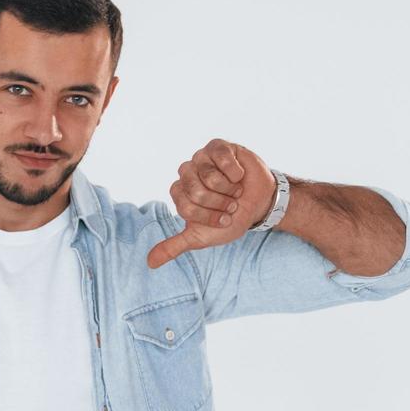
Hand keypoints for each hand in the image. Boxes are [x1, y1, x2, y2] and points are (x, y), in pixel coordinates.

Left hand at [147, 138, 275, 268]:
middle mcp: (186, 173)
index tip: (222, 219)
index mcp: (179, 193)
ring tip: (236, 190)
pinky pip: (222, 158)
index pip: (187, 207)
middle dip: (219, 203)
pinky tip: (239, 174)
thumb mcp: (201, 237)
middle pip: (196, 191)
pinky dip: (235, 171)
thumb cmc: (229, 219)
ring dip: (230, 189)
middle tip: (230, 204)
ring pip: (210, 176)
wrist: (260, 204)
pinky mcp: (218, 147)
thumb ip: (174, 246)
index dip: (208, 216)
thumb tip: (150, 263)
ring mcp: (201, 158)